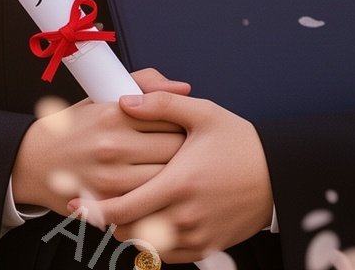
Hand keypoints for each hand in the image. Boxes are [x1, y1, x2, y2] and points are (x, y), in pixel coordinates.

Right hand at [10, 67, 191, 216]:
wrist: (33, 161)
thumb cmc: (74, 128)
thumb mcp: (101, 96)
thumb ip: (144, 84)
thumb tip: (184, 88)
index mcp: (114, 114)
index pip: (171, 116)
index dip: (184, 122)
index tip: (185, 126)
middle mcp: (113, 145)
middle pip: (176, 149)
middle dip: (188, 150)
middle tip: (189, 151)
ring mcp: (110, 177)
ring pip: (167, 178)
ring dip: (178, 176)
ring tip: (178, 171)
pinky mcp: (108, 203)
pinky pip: (148, 202)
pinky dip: (159, 197)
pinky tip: (160, 191)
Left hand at [64, 91, 274, 263]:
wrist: (278, 176)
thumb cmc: (241, 144)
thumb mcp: (205, 115)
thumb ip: (163, 104)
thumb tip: (126, 100)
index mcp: (178, 183)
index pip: (122, 209)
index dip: (93, 211)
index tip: (76, 205)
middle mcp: (184, 215)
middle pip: (128, 231)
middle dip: (107, 221)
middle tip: (95, 206)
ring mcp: (196, 235)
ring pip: (146, 244)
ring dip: (129, 230)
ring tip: (122, 212)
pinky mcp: (207, 246)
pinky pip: (168, 254)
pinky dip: (153, 242)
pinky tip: (149, 223)